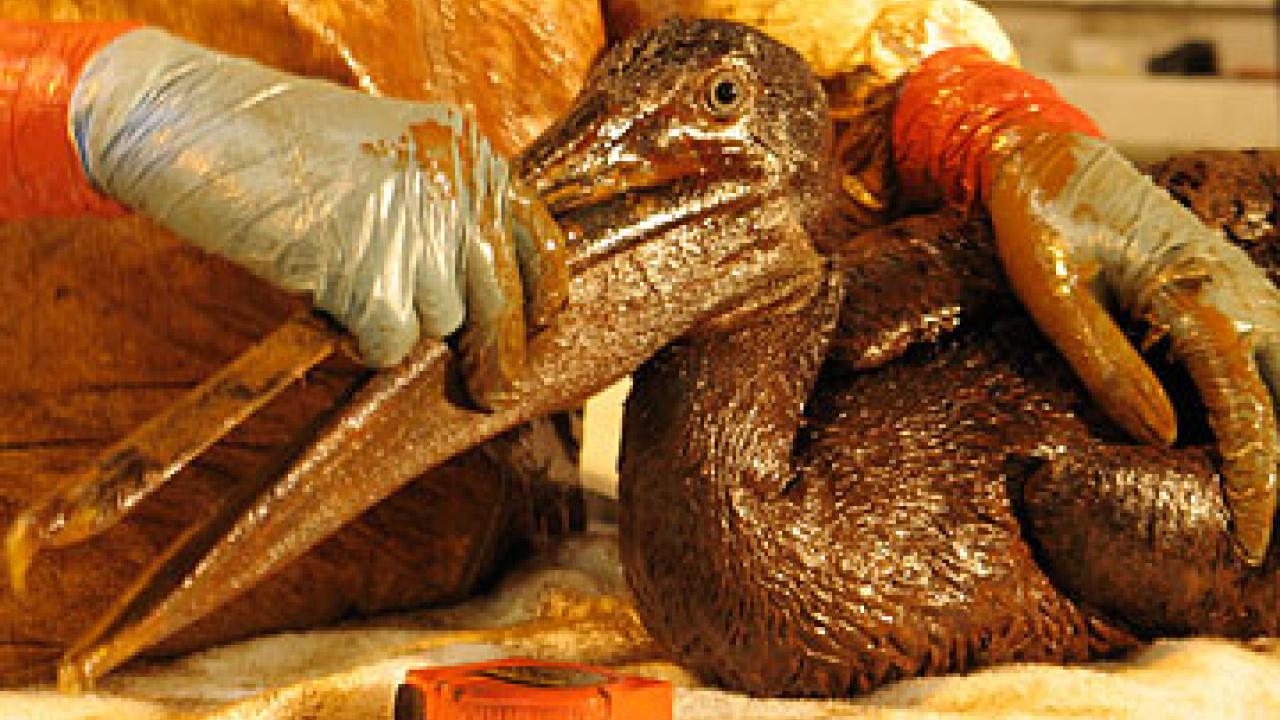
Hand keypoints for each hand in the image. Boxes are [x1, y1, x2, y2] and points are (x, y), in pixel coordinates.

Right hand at [71, 28, 566, 404]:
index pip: (536, 237)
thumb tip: (479, 298)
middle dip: (498, 352)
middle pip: (500, 297)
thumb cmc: (284, 147)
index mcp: (468, 151)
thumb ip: (442, 209)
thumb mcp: (391, 156)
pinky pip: (391, 345)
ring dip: (400, 327)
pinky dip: (362, 345)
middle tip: (494, 391)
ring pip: (440, 323)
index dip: (543, 294)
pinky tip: (328, 311)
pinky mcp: (373, 276)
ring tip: (347, 290)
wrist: (201, 125)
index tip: (544, 331)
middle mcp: (455, 187)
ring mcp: (418, 231)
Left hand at [988, 130, 1279, 563]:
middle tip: (1268, 539)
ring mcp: (1238, 285)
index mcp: (1194, 295)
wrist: (1047, 157)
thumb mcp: (1053, 295)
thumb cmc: (1039, 223)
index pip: (1246, 406)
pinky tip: (1250, 440)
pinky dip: (1270, 400)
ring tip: (1265, 503)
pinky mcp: (1225, 289)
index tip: (1253, 540)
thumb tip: (1163, 437)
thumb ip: (1108, 364)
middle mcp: (1235, 290)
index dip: (1257, 480)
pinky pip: (1269, 352)